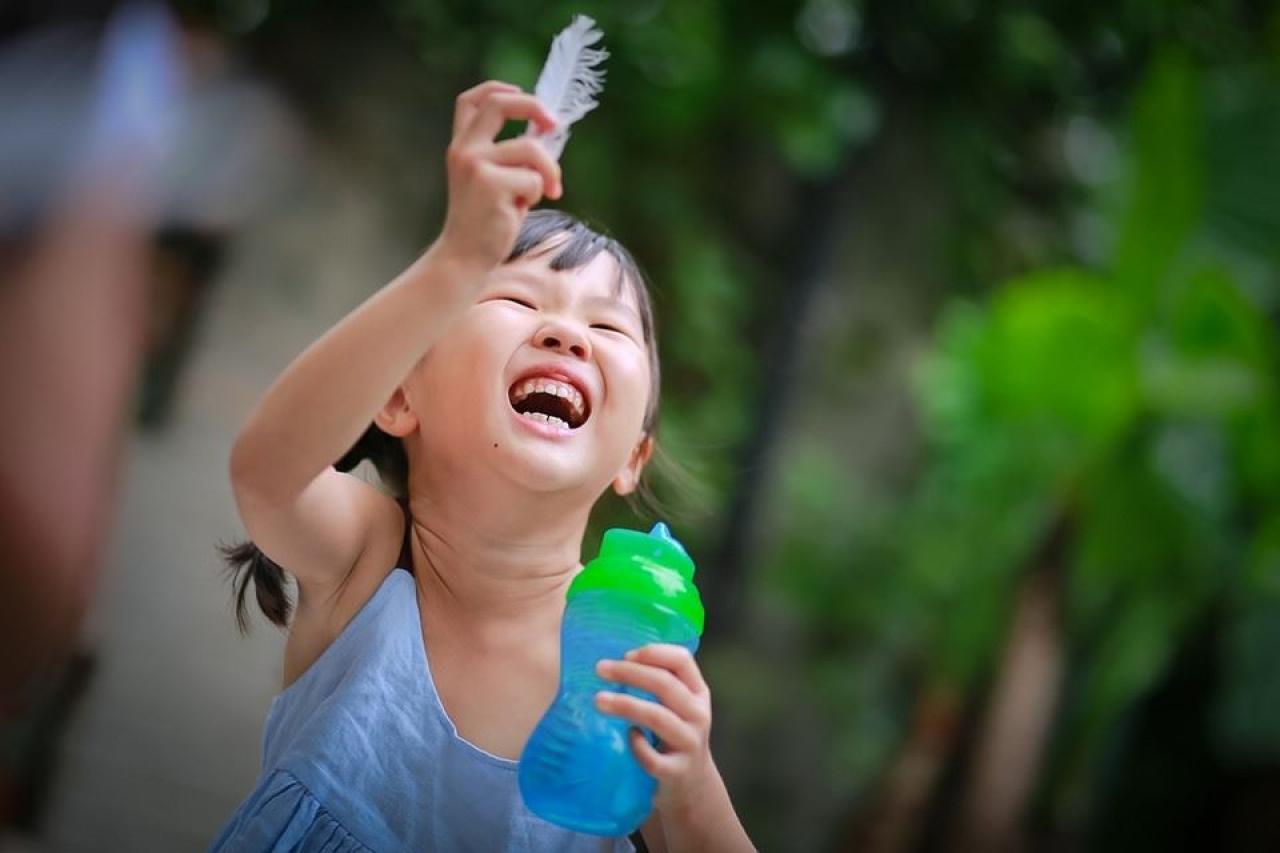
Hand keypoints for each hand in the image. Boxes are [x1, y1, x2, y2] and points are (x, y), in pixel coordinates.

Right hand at [435, 80, 563, 277]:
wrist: (464, 257)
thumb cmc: (485, 222)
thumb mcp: (493, 180)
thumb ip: (509, 155)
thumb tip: (546, 132)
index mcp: (461, 146)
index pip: (472, 100)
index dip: (499, 88)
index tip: (523, 94)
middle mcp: (464, 150)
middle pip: (501, 105)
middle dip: (534, 107)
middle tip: (555, 126)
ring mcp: (475, 165)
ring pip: (531, 149)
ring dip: (548, 172)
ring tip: (542, 193)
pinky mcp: (491, 185)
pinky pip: (534, 180)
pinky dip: (537, 195)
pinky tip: (519, 211)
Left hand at [595, 643, 715, 812]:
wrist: (692, 786)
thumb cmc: (674, 737)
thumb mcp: (677, 707)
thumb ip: (658, 685)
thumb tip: (613, 662)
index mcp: (698, 693)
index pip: (683, 660)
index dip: (654, 652)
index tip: (625, 654)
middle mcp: (699, 715)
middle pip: (666, 685)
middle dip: (630, 673)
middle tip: (600, 669)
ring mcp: (690, 744)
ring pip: (658, 718)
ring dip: (626, 705)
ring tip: (598, 700)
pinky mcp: (677, 772)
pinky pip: (653, 758)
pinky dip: (637, 746)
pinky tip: (627, 736)